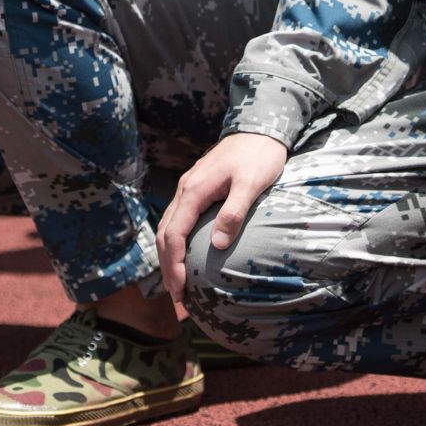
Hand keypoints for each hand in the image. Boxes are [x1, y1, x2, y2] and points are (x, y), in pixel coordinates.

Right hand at [156, 132, 290, 298]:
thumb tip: (217, 245)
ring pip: (167, 227)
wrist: (261, 127)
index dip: (174, 265)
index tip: (181, 291)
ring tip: (178, 285)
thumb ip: (234, 213)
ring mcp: (189, 189)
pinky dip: (175, 243)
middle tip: (177, 299)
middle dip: (167, 268)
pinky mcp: (197, 189)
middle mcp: (185, 190)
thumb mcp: (251, 184)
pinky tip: (185, 256)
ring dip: (169, 257)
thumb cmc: (259, 155)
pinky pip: (177, 220)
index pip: (174, 234)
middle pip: (164, 235)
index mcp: (194, 190)